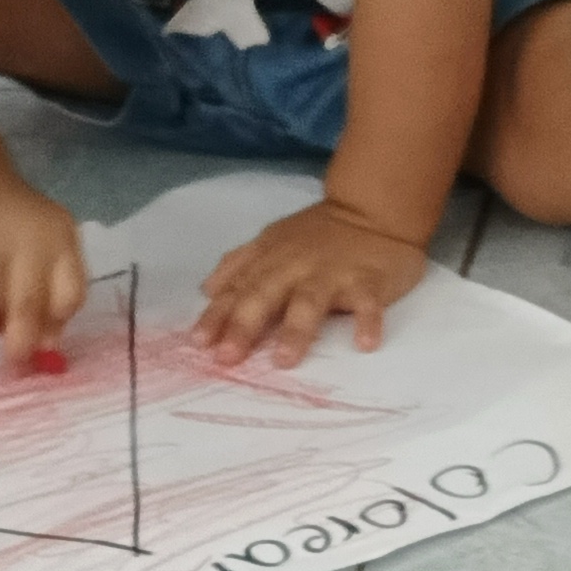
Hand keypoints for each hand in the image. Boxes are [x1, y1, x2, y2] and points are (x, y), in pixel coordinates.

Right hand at [0, 168, 86, 362]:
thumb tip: (49, 344)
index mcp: (58, 237)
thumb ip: (57, 294)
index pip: (70, 296)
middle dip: (19, 345)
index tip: (46, 328)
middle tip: (13, 356)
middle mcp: (23, 239)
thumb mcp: (49, 247)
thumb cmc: (13, 227)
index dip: (57, 321)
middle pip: (26, 310)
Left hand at [196, 198, 429, 366]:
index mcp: (270, 259)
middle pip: (265, 295)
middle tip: (228, 357)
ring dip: (297, 329)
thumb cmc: (319, 234)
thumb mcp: (272, 241)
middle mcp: (295, 266)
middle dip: (244, 325)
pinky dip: (368, 322)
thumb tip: (208, 291)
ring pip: (310, 301)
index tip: (199, 343)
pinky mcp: (368, 281)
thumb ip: (239, 265)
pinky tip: (365, 345)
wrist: (371, 210)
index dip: (217, 315)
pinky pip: (368, 303)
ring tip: (284, 360)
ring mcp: (333, 273)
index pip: (237, 289)